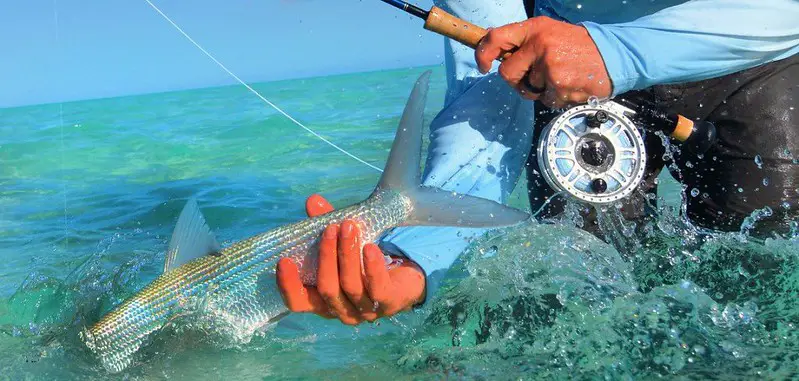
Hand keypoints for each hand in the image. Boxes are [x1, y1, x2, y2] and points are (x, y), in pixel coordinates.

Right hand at [275, 194, 425, 324]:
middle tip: (330, 229)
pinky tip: (370, 247)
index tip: (284, 260)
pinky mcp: (389, 304)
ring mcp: (364, 310)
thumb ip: (326, 226)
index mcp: (322, 301)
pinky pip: (378, 288)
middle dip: (326, 257)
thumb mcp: (342, 244)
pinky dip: (372, 267)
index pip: (298, 302)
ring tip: (349, 227)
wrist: (404, 275)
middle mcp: (340, 310)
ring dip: (347, 254)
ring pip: (351, 285)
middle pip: (327, 288)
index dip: (288, 285)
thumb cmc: (363, 262)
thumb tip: (313, 200)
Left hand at [475, 16, 611, 108]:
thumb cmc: (579, 47)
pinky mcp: (559, 84)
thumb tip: (494, 49)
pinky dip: (555, 97)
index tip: (482, 65)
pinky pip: (545, 100)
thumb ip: (524, 41)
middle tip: (534, 78)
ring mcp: (549, 65)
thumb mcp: (549, 32)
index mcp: (535, 28)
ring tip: (561, 76)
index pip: (496, 38)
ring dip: (541, 89)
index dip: (483, 54)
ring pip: (528, 89)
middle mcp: (540, 44)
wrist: (613, 56)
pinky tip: (570, 85)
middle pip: (507, 73)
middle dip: (517, 81)